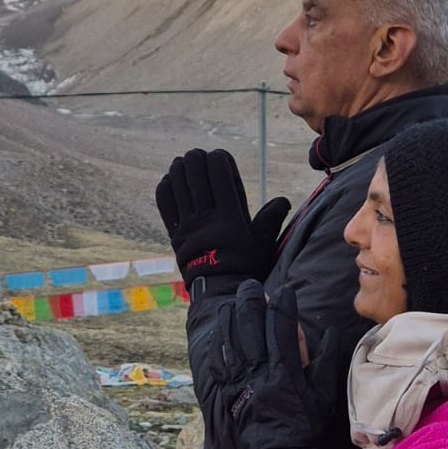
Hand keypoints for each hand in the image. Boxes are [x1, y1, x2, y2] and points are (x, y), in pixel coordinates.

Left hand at [155, 149, 289, 290]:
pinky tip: (170, 180)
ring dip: (179, 168)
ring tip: (184, 163)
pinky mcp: (174, 232)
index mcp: (230, 215)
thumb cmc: (245, 267)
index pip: (219, 174)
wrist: (218, 292)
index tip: (220, 156)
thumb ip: (271, 220)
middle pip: (194, 173)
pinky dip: (166, 187)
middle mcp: (206, 216)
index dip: (218, 158)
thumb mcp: (264, 245)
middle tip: (199, 156)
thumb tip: (283, 200)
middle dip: (196, 158)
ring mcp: (188, 224)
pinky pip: (164, 203)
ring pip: (177, 184)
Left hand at [203, 282, 336, 448]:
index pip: (282, 328)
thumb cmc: (305, 428)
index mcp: (285, 372)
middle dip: (252, 301)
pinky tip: (221, 329)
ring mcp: (240, 381)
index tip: (287, 292)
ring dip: (232, 315)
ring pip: (230, 338)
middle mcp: (259, 372)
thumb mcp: (323, 396)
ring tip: (236, 300)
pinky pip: (217, 360)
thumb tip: (329, 332)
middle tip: (255, 287)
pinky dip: (219, 340)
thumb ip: (326, 362)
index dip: (284, 306)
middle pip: (250, 326)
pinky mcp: (227, 391)